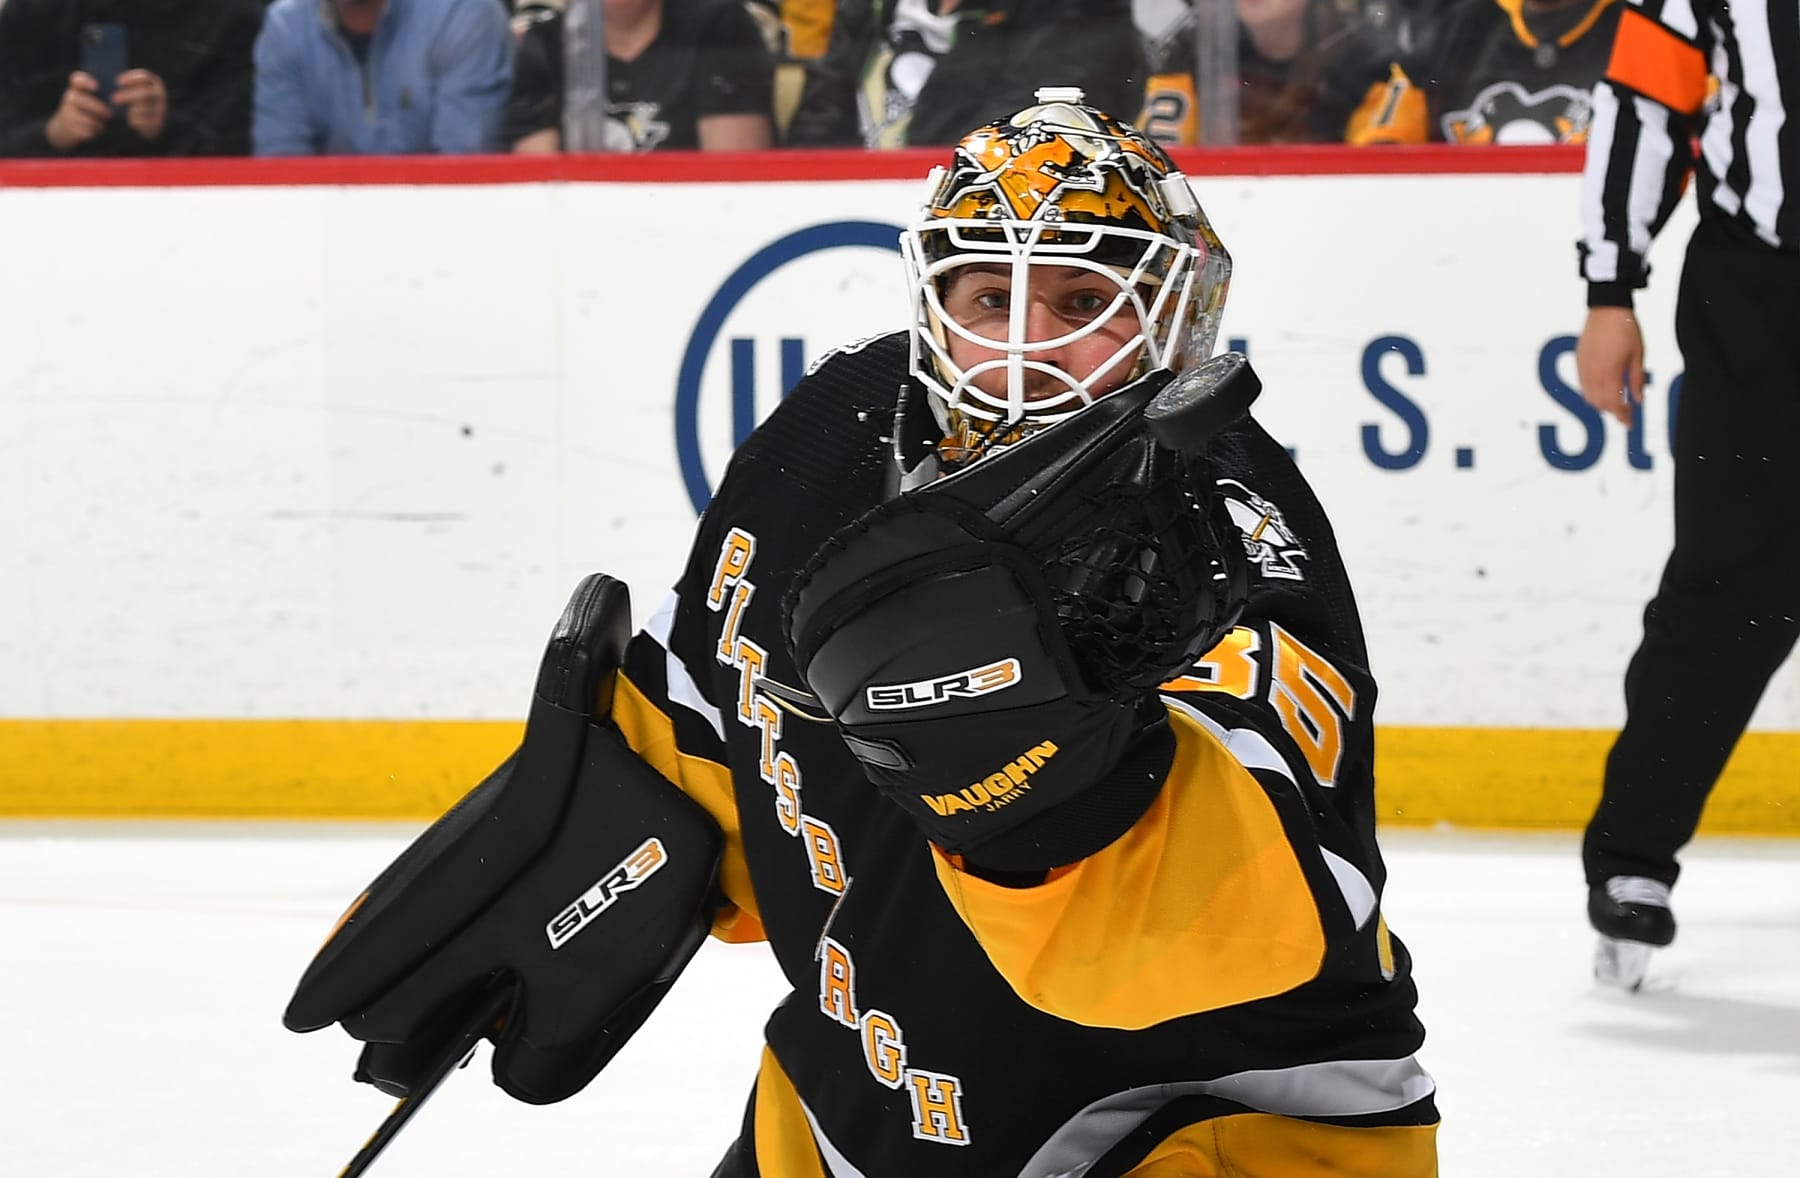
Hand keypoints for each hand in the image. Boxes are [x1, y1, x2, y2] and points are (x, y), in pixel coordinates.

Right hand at [44, 71, 110, 151]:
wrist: (66, 128)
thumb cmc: (86, 111)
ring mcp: (67, 112)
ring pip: (83, 118)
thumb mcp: (91, 100)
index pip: (77, 79)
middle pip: (79, 99)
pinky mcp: (68, 127)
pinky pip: (83, 130)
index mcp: (77, 88)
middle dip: (96, 108)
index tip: (97, 87)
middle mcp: (70, 98)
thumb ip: (103, 96)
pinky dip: (91, 133)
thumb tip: (122, 99)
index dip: (86, 82)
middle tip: (109, 114)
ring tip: (101, 125)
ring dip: (96, 123)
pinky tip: (93, 132)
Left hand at [113, 69, 168, 141]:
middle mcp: (160, 96)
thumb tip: (106, 78)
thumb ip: (127, 84)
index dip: (130, 78)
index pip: (145, 77)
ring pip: (145, 108)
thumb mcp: (135, 88)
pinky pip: (146, 122)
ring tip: (120, 112)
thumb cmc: (136, 100)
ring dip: (130, 108)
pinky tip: (129, 120)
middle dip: (127, 96)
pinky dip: (136, 121)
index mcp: (155, 83)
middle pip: (145, 93)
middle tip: (113, 99)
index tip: (117, 82)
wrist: (149, 122)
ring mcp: (160, 110)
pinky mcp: (157, 124)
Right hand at [1576, 306, 1646, 427]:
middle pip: (1600, 404)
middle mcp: (1594, 374)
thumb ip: (1636, 379)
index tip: (1629, 422)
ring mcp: (1584, 368)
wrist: (1606, 310)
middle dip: (1613, 412)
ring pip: (1589, 397)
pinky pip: (1583, 386)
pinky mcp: (1579, 362)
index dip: (1622, 416)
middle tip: (1625, 414)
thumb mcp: (1638, 355)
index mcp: (1610, 373)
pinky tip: (1602, 391)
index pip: (1614, 404)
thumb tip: (1639, 400)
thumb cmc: (1626, 329)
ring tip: (1615, 403)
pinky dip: (1592, 393)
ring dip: (1601, 404)